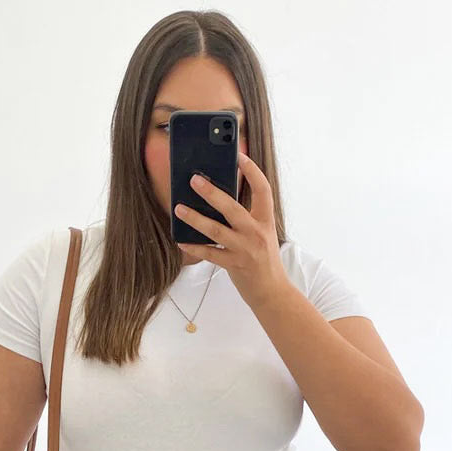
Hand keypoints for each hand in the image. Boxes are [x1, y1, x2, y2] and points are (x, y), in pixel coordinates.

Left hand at [172, 151, 287, 311]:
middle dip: (212, 193)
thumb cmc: (264, 260)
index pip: (263, 190)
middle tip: (195, 180)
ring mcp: (244, 250)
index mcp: (266, 221)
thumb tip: (220, 199)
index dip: (252, 172)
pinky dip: (195, 247)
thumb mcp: (262, 234)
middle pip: (232, 208)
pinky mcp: (234, 265)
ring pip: (216, 230)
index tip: (239, 157)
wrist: (272, 292)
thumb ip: (246, 218)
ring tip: (179, 209)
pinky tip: (181, 240)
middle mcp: (256, 233)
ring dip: (195, 219)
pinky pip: (210, 254)